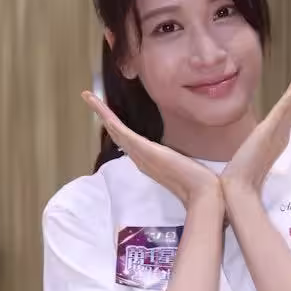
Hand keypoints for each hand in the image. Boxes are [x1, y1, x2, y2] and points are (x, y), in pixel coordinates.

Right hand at [82, 92, 220, 207]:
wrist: (201, 193)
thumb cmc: (198, 183)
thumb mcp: (185, 167)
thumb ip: (179, 161)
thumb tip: (182, 157)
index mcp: (147, 161)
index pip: (127, 141)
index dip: (116, 128)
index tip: (109, 118)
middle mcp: (139, 158)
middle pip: (116, 134)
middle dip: (103, 116)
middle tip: (91, 100)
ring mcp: (139, 154)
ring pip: (115, 130)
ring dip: (101, 112)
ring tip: (89, 97)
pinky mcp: (143, 149)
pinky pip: (121, 130)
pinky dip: (108, 117)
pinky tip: (100, 108)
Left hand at [221, 53, 290, 196]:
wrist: (238, 189)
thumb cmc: (242, 177)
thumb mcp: (248, 155)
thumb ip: (254, 150)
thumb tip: (249, 152)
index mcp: (276, 135)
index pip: (287, 108)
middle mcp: (280, 132)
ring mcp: (277, 132)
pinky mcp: (270, 133)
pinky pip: (283, 112)